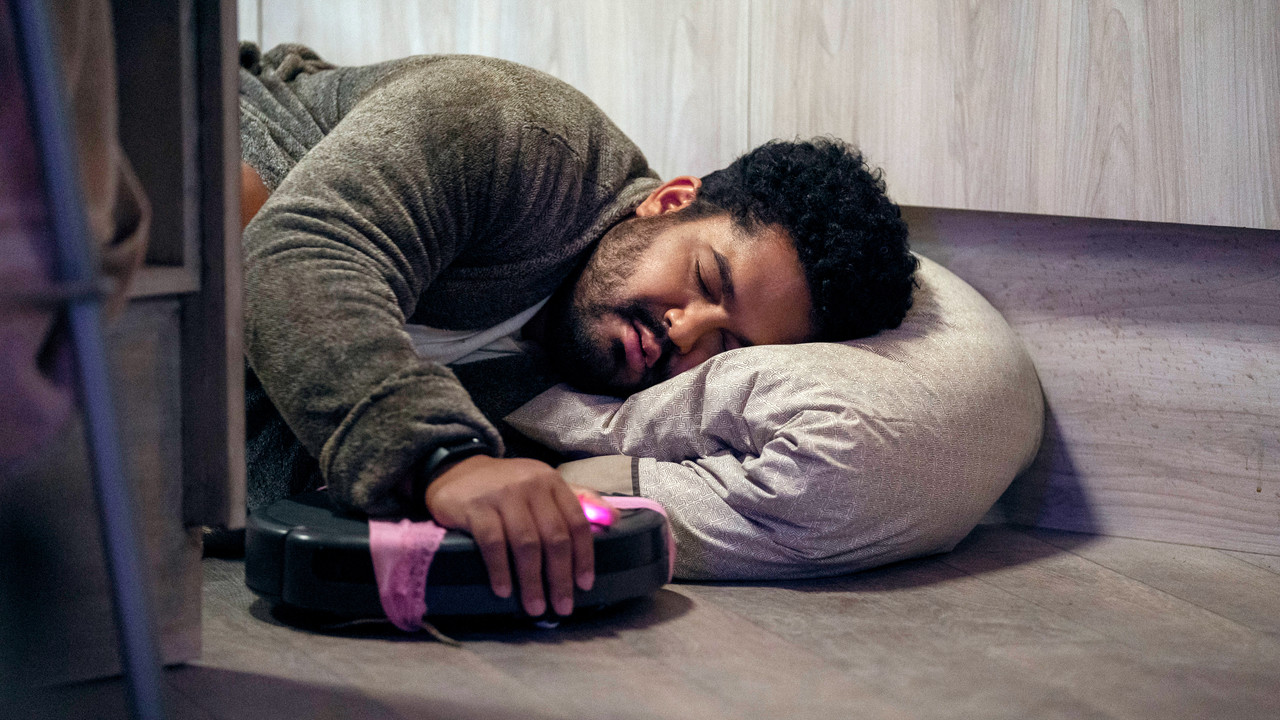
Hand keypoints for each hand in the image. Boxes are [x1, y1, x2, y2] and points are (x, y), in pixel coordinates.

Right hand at [423, 455, 617, 616]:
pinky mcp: (476, 506)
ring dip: (532, 580)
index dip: (583, 557)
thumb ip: (578, 500)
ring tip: (535, 607)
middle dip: (560, 577)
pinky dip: (500, 570)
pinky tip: (504, 590)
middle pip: (554, 537)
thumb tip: (615, 520)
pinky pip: (493, 543)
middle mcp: (531, 486)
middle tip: (561, 607)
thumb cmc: (506, 486)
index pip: (576, 523)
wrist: (457, 471)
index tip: (584, 586)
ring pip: (526, 544)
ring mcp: (503, 495)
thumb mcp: (543, 485)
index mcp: (552, 482)